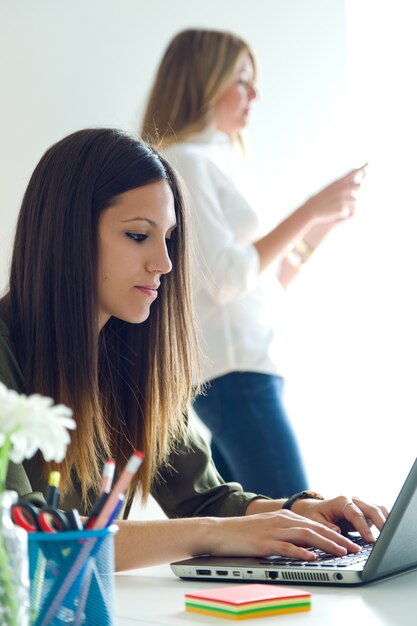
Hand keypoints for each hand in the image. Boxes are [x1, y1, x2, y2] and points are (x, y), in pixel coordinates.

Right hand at [207, 509, 362, 561]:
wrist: (219, 531)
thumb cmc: (243, 532)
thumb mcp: (270, 528)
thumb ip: (288, 533)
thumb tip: (309, 545)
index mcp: (285, 516)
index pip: (316, 525)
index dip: (335, 534)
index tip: (351, 542)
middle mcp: (282, 520)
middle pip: (315, 528)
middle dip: (337, 538)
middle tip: (354, 548)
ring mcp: (273, 531)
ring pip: (306, 535)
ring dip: (326, 544)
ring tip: (341, 552)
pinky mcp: (264, 543)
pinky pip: (286, 547)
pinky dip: (301, 552)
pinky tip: (312, 557)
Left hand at [292, 495, 387, 542]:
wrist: (315, 509)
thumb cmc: (315, 515)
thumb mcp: (314, 521)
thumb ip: (326, 527)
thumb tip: (338, 533)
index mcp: (341, 501)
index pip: (355, 514)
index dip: (363, 527)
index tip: (370, 540)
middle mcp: (353, 500)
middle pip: (371, 508)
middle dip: (380, 522)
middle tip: (386, 538)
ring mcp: (361, 504)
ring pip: (378, 509)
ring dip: (385, 520)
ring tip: (391, 534)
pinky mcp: (365, 511)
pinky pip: (378, 513)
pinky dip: (385, 520)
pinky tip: (388, 531)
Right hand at [300, 164, 366, 225]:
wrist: (312, 209)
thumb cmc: (321, 198)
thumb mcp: (331, 187)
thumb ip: (344, 184)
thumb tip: (358, 183)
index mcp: (339, 182)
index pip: (353, 172)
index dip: (361, 167)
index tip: (368, 163)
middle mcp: (343, 188)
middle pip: (358, 185)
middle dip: (356, 189)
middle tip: (348, 192)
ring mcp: (344, 198)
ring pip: (355, 199)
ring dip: (349, 203)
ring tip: (337, 204)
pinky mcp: (344, 208)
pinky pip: (351, 210)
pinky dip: (346, 211)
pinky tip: (337, 211)